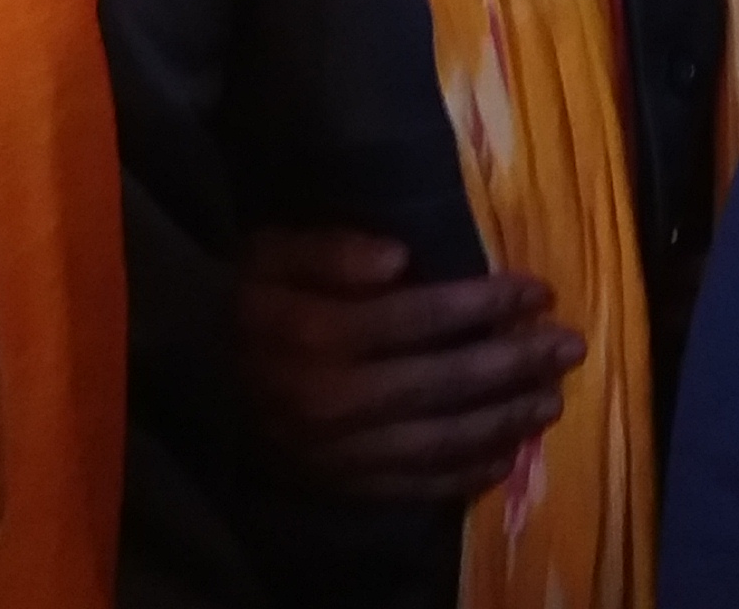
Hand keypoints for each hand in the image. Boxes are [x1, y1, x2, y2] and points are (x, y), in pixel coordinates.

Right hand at [235, 230, 580, 505]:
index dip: (485, 304)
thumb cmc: (228, 297)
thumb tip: (401, 257)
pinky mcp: (331, 484)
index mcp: (315, 335)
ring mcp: (333, 452)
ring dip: (501, 423)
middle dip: (514, 364)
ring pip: (435, 442)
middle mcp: (331, 400)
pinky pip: (407, 488)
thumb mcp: (264, 251)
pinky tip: (502, 462)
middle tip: (571, 348)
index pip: (421, 318)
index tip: (539, 291)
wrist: (168, 372)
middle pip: (443, 384)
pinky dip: (459, 478)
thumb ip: (328, 250)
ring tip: (551, 403)